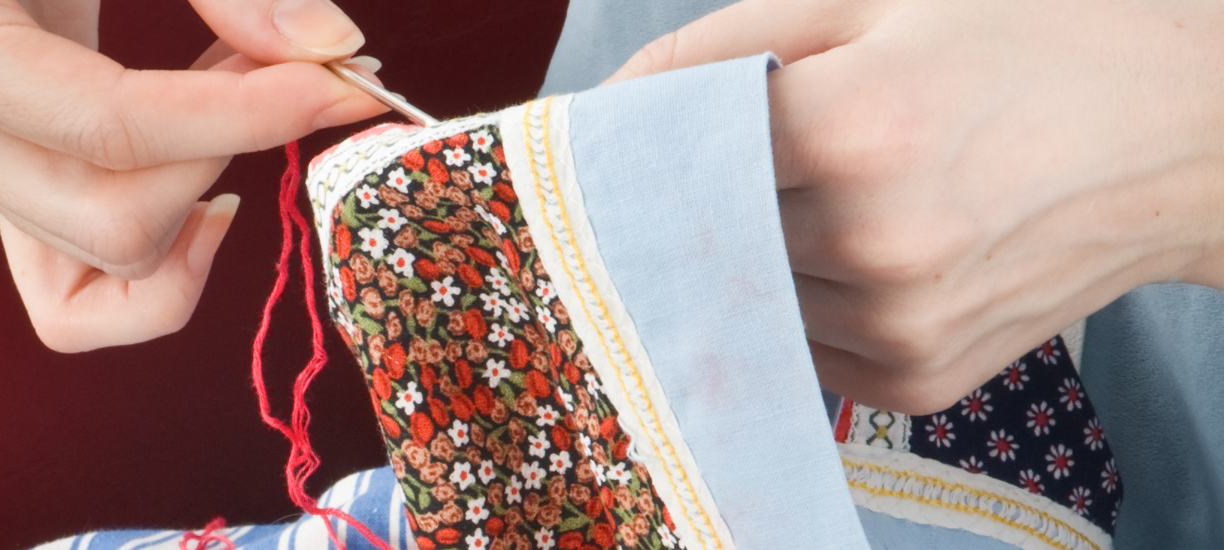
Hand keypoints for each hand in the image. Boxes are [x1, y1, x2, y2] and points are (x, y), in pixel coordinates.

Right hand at [0, 0, 388, 351]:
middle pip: (110, 222)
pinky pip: (69, 293)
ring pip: (103, 259)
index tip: (346, 83)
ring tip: (248, 86)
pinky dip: (157, 261)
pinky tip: (208, 187)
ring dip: (203, 186)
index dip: (247, 118)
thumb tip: (332, 52)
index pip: (113, 129)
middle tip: (299, 69)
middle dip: (227, 154)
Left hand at [607, 0, 1223, 412]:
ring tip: (833, 194)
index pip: (670, 155)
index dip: (640, 142)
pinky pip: (801, 347)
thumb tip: (606, 103)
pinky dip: (804, 302)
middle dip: (694, 197)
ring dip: (752, 252)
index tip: (623, 137)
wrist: (1183, 134)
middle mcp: (870, 241)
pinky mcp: (917, 378)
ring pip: (745, 293)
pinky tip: (864, 248)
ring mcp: (896, 323)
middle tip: (740, 160)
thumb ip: (723, 46)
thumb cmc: (1028, 42)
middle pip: (700, 231)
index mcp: (852, 127)